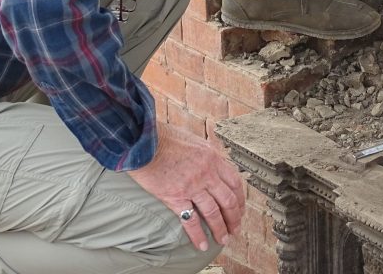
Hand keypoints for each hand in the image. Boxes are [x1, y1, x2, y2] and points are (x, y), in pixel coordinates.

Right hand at [127, 122, 244, 250]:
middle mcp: (207, 172)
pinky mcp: (176, 197)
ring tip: (223, 239)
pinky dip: (198, 235)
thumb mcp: (193, 140)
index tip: (240, 208)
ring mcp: (193, 186)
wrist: (142, 141)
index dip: (239, 199)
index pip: (234, 182)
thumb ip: (204, 154)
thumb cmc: (164, 138)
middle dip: (234, 217)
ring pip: (214, 212)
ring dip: (221, 229)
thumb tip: (210, 162)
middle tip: (235, 228)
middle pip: (228, 200)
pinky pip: (191, 220)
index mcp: (213, 157)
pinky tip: (202, 245)